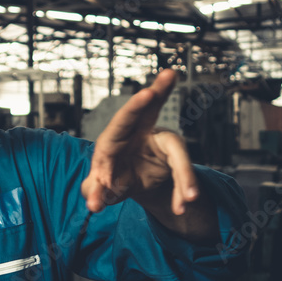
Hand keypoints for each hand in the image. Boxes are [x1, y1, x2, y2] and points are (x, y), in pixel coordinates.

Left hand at [81, 69, 197, 214]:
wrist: (128, 185)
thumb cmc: (109, 180)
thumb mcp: (100, 187)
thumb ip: (95, 192)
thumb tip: (94, 205)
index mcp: (113, 138)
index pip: (123, 119)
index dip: (135, 106)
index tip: (147, 93)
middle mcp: (137, 132)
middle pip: (149, 108)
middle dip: (159, 91)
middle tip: (170, 75)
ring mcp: (158, 141)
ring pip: (177, 154)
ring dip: (184, 177)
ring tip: (187, 199)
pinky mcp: (174, 154)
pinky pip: (182, 171)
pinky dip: (184, 187)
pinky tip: (183, 204)